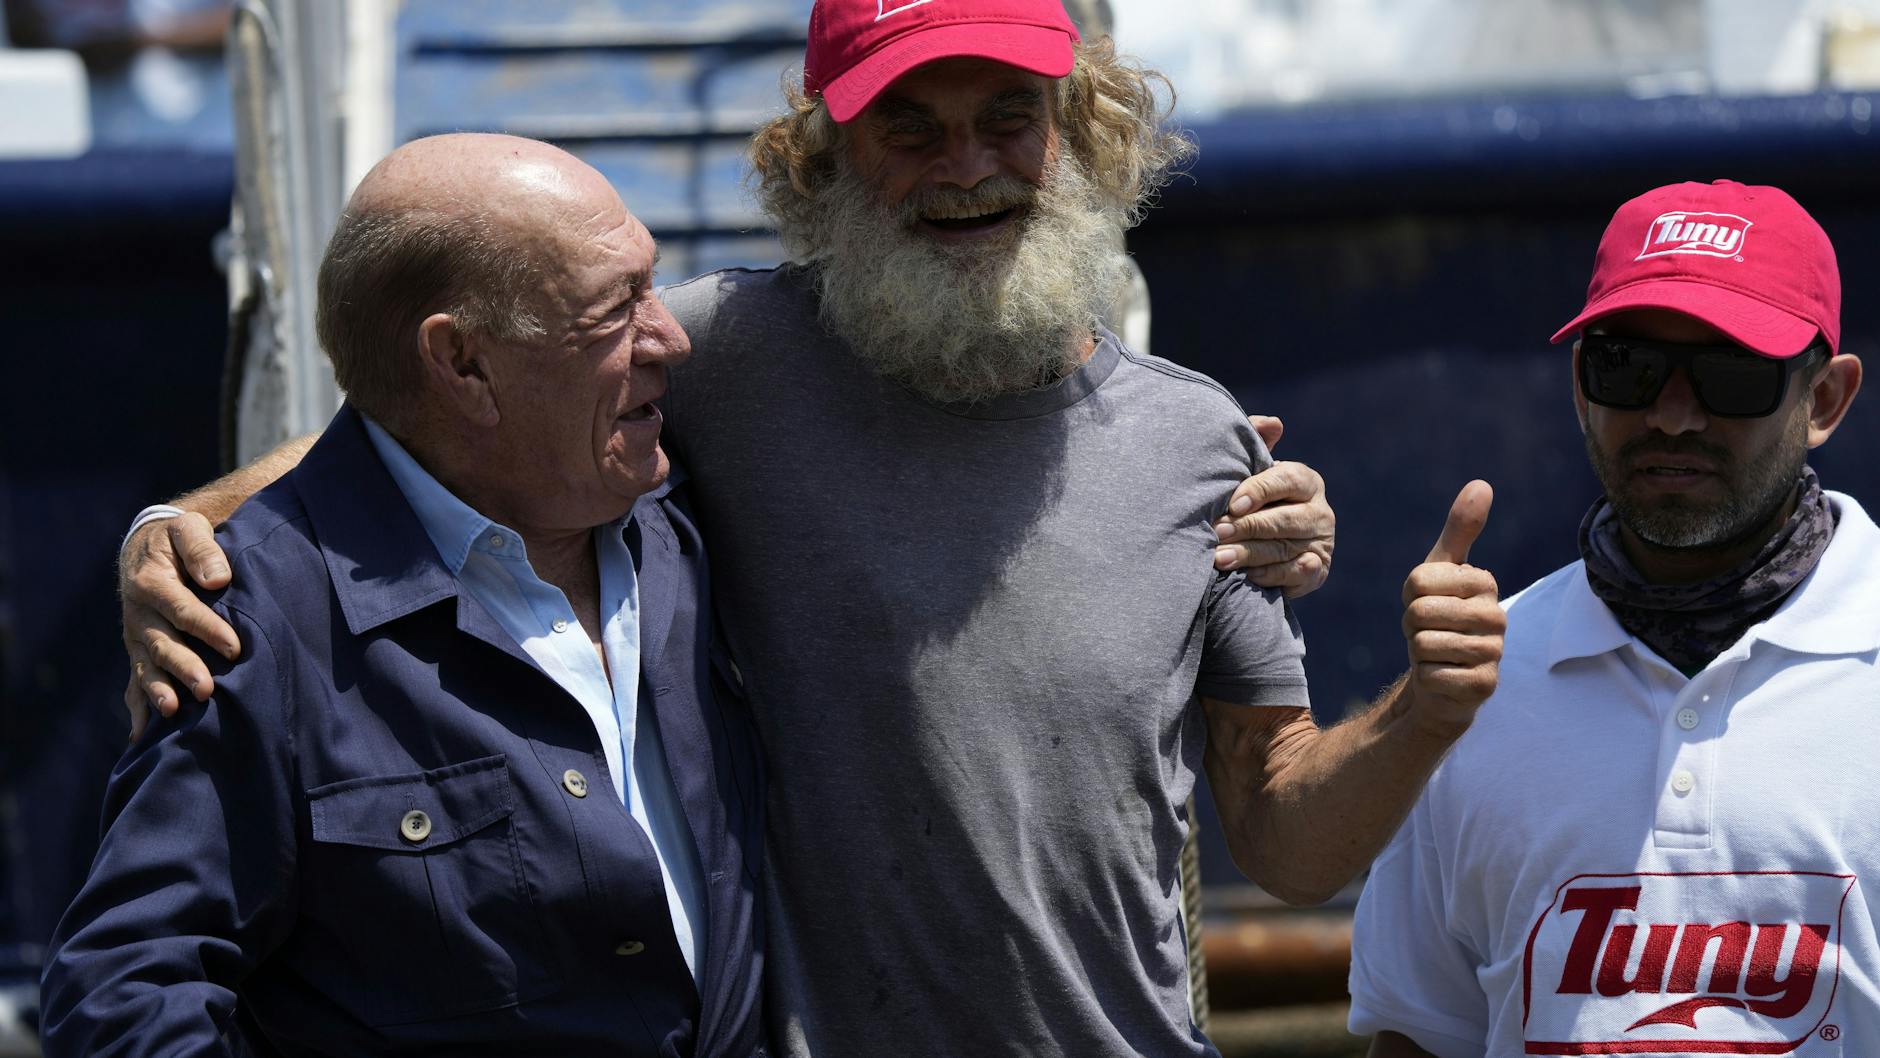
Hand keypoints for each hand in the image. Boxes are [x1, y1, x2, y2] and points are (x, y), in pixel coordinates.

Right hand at [120, 513, 239, 738]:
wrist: (148, 545)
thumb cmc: (178, 538)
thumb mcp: (188, 529)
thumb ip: (202, 549)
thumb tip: (218, 578)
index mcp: (151, 582)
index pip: (181, 609)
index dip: (207, 628)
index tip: (234, 647)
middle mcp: (139, 613)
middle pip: (162, 644)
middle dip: (184, 667)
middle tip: (207, 689)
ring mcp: (136, 635)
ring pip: (146, 667)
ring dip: (159, 690)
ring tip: (174, 711)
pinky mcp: (138, 650)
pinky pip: (134, 680)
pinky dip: (138, 706)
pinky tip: (142, 735)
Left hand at [1213, 415, 1334, 597]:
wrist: (1266, 542)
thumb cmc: (1253, 498)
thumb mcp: (1253, 470)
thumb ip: (1256, 442)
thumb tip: (1272, 423)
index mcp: (1305, 481)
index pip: (1286, 480)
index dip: (1259, 490)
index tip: (1233, 503)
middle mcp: (1319, 511)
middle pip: (1284, 519)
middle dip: (1247, 526)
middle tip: (1217, 532)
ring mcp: (1321, 542)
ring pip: (1284, 549)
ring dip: (1250, 554)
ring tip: (1219, 558)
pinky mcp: (1316, 570)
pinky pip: (1295, 575)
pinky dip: (1272, 576)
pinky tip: (1248, 576)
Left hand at [1399, 481, 1502, 737]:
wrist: (1444, 678)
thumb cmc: (1440, 617)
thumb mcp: (1441, 571)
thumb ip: (1460, 529)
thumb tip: (1482, 484)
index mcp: (1484, 583)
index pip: (1417, 581)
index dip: (1410, 597)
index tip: (1426, 604)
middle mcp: (1497, 616)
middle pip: (1420, 613)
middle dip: (1412, 626)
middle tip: (1428, 632)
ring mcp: (1495, 653)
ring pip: (1423, 644)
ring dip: (1418, 652)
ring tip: (1436, 652)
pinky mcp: (1484, 686)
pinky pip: (1431, 675)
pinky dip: (1426, 678)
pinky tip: (1443, 677)